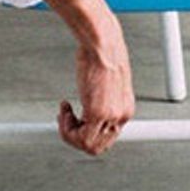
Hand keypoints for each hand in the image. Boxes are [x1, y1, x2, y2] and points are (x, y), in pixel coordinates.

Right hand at [58, 31, 135, 155]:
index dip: (87, 133)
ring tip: (64, 113)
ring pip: (87, 145)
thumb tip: (87, 114)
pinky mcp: (98, 113)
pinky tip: (65, 109)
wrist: (102, 45)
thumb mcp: (106, 84)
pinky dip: (66, 128)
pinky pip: (80, 137)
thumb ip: (102, 101)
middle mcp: (121, 116)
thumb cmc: (102, 56)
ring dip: (69, 133)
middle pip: (98, 146)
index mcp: (125, 110)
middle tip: (66, 119)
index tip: (76, 123)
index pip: (107, 138)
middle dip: (76, 137)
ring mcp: (111, 116)